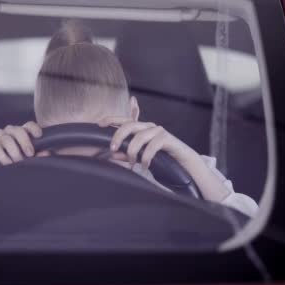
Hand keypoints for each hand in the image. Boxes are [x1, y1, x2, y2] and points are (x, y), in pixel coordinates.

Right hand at [0, 121, 41, 177]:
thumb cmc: (13, 160)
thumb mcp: (26, 157)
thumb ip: (37, 154)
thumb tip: (46, 153)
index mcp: (21, 132)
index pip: (29, 125)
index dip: (34, 129)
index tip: (39, 136)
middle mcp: (10, 131)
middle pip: (18, 131)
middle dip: (25, 142)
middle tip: (30, 154)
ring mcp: (0, 135)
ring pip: (8, 139)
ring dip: (14, 152)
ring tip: (18, 162)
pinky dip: (3, 156)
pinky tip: (8, 163)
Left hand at [99, 117, 230, 201]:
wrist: (184, 164)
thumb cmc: (162, 159)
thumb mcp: (140, 157)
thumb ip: (127, 154)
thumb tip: (113, 154)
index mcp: (141, 129)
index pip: (124, 120)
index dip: (111, 119)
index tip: (99, 123)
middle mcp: (149, 127)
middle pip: (129, 125)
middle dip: (118, 136)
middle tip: (112, 149)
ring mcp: (158, 131)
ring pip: (139, 136)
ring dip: (132, 152)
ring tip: (133, 163)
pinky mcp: (167, 138)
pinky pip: (152, 146)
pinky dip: (146, 157)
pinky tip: (145, 165)